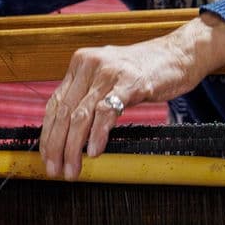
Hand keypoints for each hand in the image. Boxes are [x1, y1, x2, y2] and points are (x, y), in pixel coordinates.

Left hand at [40, 14, 224, 178]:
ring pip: (81, 115)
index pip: (55, 104)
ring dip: (73, 147)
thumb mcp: (108, 78)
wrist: (178, 54)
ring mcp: (109, 72)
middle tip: (56, 170)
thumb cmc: (143, 70)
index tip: (46, 157)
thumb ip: (88, 97)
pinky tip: (94, 151)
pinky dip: (97, 135)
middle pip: (64, 112)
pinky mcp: (129, 82)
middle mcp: (89, 65)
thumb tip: (69, 133)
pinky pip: (106, 112)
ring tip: (73, 168)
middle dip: (56, 146)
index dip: (48, 134)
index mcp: (80, 64)